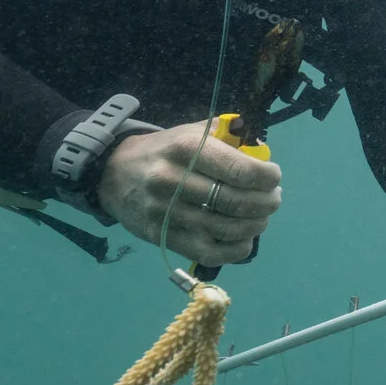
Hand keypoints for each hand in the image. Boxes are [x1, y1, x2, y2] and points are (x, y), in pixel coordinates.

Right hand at [97, 122, 282, 263]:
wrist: (112, 174)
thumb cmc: (164, 151)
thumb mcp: (190, 132)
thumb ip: (227, 137)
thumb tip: (263, 151)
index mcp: (186, 149)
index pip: (240, 170)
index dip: (268, 177)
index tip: (273, 177)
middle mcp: (174, 181)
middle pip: (236, 202)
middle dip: (267, 202)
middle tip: (273, 199)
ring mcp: (167, 213)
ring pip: (227, 229)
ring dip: (256, 225)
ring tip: (260, 217)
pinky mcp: (163, 237)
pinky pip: (210, 252)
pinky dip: (236, 249)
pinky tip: (243, 238)